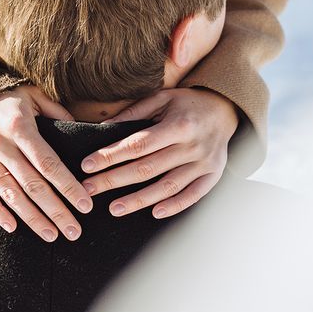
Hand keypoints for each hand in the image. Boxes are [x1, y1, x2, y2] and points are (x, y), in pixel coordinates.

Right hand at [0, 84, 92, 238]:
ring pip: (10, 194)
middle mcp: (1, 144)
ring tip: (51, 235)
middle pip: (33, 184)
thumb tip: (81, 130)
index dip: (68, 186)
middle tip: (74, 232)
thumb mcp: (34, 94)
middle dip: (56, 211)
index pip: (48, 163)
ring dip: (32, 218)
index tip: (85, 205)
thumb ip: (57, 112)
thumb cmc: (7, 94)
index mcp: (20, 126)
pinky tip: (13, 227)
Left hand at [79, 88, 238, 219]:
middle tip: (89, 190)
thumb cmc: (187, 103)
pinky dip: (174, 206)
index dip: (111, 156)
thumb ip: (135, 112)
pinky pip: (193, 195)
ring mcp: (203, 163)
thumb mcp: (163, 98)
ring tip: (113, 208)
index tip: (87, 165)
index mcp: (178, 124)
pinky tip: (154, 213)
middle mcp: (191, 146)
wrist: (225, 109)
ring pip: (167, 187)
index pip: (138, 144)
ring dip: (138, 200)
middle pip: (147, 168)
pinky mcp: (212, 176)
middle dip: (114, 180)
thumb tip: (104, 128)